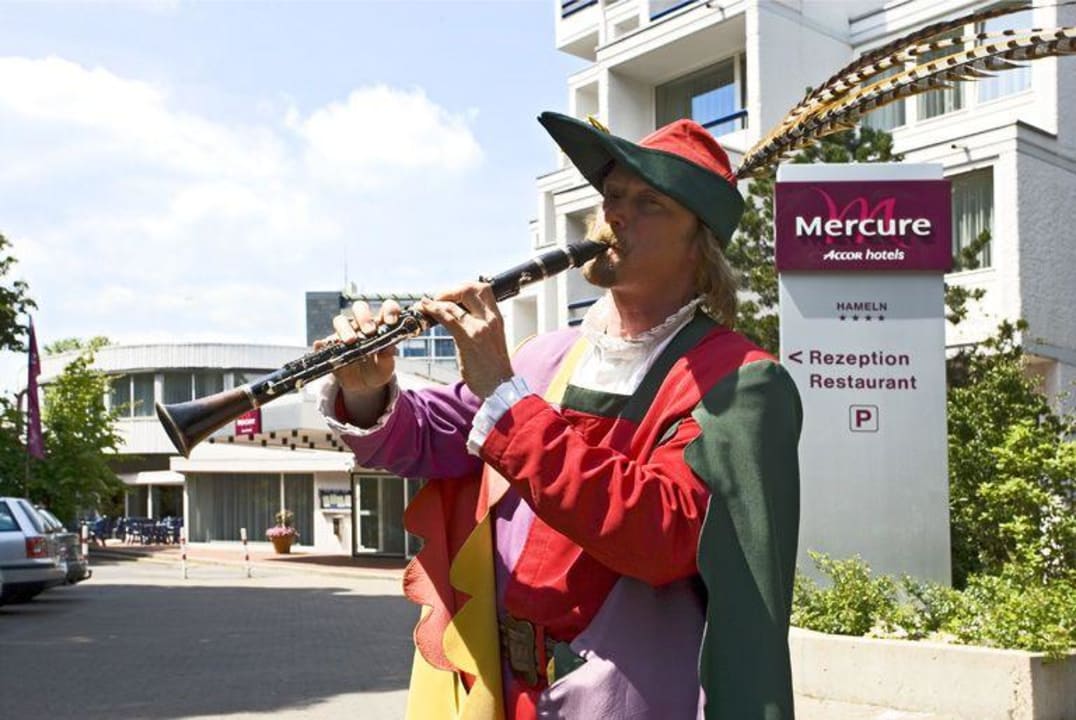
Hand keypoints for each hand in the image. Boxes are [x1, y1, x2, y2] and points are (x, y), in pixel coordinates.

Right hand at [314, 299, 400, 424]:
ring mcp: (344, 334)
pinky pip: (322, 342)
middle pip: (360, 308)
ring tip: (351, 341)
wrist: (364, 386)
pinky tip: (320, 345)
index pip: (386, 308)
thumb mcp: (386, 367)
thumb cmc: (378, 370)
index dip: (389, 310)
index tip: (390, 321)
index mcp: (380, 326)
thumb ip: (388, 357)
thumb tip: (389, 348)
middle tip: (369, 332)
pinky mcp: (330, 347)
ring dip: (345, 328)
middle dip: (364, 317)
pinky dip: (321, 343)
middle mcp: (361, 325)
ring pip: (340, 320)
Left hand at [419, 282, 513, 398]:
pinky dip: (434, 311)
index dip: (462, 288)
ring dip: (436, 301)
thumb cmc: (493, 366)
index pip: (482, 289)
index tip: (450, 295)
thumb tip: (460, 315)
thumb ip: (479, 324)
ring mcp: (480, 328)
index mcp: (496, 317)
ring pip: (454, 303)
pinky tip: (425, 309)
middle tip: (437, 298)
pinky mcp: (468, 339)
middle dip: (449, 290)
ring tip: (424, 305)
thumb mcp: (491, 338)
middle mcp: (490, 319)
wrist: (500, 386)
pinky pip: (449, 319)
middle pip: (468, 289)